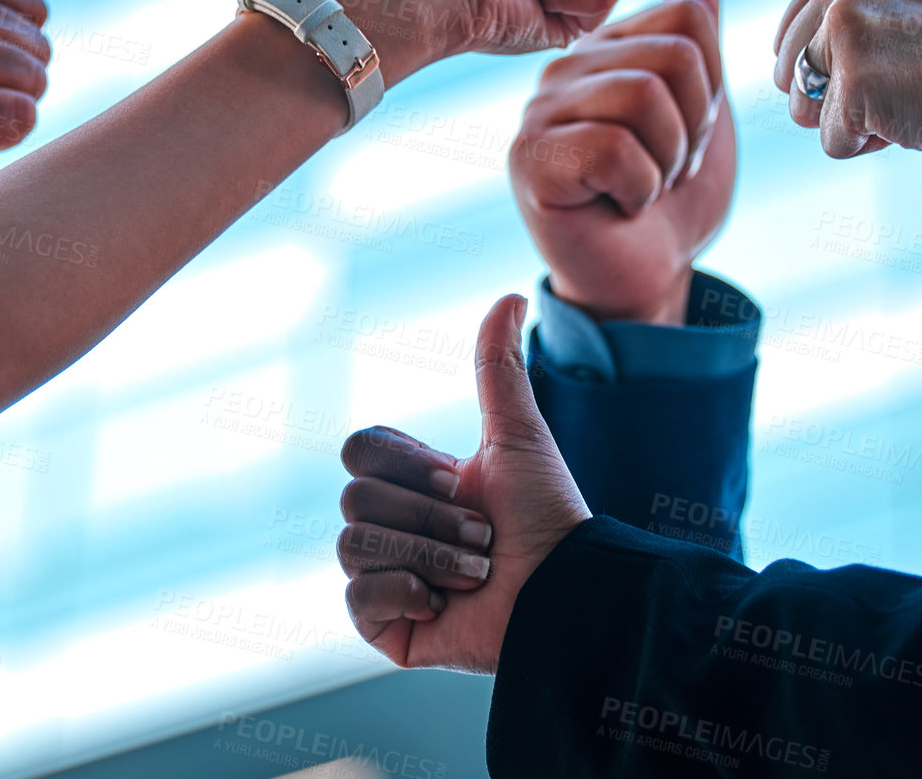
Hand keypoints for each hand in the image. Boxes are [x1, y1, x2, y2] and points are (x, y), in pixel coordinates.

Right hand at [338, 295, 589, 673]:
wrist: (567, 592)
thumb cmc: (548, 516)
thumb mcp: (517, 435)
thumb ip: (498, 367)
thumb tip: (509, 295)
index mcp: (415, 483)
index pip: (360, 450)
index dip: (407, 464)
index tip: (461, 482)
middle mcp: (394, 528)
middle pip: (355, 497)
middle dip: (430, 516)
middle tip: (482, 536)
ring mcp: (387, 578)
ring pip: (354, 545)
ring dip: (429, 556)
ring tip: (476, 573)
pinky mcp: (385, 627)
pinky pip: (356, 599)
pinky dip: (404, 594)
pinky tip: (442, 605)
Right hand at [510, 0, 735, 325]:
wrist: (643, 278)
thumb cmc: (670, 199)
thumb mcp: (700, 109)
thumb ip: (696, 36)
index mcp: (605, 48)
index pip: (687, 18)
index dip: (711, 86)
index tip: (684, 133)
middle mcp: (564, 68)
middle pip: (673, 56)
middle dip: (693, 128)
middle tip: (666, 168)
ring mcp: (540, 110)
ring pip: (645, 96)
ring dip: (668, 159)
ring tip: (645, 184)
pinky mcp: (530, 159)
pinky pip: (614, 147)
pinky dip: (640, 187)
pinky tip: (618, 204)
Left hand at [772, 0, 921, 189]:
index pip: (791, 40)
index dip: (843, 63)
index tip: (904, 49)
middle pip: (788, 75)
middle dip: (840, 96)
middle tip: (908, 77)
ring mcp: (846, 27)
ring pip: (801, 110)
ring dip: (853, 122)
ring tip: (910, 94)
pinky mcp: (855, 80)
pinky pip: (831, 141)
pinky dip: (870, 145)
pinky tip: (914, 117)